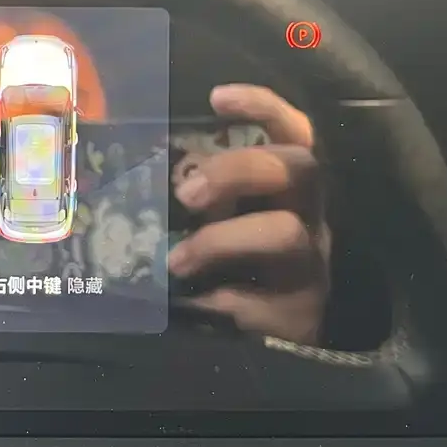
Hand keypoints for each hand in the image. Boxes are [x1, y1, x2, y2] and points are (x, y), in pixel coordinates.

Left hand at [167, 84, 329, 344]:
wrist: (273, 350)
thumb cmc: (237, 272)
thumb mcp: (220, 226)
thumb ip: (198, 198)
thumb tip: (135, 174)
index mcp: (288, 192)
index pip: (294, 133)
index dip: (264, 108)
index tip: (217, 96)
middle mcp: (309, 220)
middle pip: (300, 168)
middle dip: (238, 168)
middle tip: (187, 192)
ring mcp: (311, 268)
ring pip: (285, 233)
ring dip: (220, 240)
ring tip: (177, 262)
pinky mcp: (301, 315)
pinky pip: (264, 303)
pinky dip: (223, 302)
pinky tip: (198, 306)